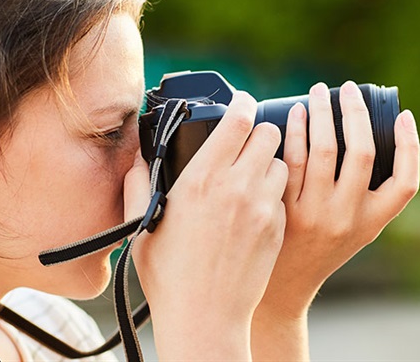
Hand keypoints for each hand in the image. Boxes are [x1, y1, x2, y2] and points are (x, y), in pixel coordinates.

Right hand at [124, 91, 288, 359]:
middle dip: (259, 132)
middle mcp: (236, 187)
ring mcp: (262, 208)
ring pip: (282, 162)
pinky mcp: (277, 228)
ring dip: (269, 163)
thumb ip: (138, 185)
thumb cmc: (169, 276)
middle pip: (269, 133)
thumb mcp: (142, 226)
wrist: (205, 318)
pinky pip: (282, 196)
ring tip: (252, 178)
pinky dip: (272, 194)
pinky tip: (254, 209)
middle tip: (247, 141)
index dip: (241, 104)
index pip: (237, 120)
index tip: (240, 102)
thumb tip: (137, 161)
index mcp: (201, 180)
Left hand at [259, 81, 419, 319]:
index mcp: (373, 222)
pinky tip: (295, 113)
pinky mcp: (284, 208)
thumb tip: (362, 131)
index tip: (404, 115)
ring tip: (321, 91)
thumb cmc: (318, 246)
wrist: (281, 282)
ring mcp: (315, 213)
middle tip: (349, 89)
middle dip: (356, 113)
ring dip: (323, 114)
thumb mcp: (353, 228)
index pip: (406, 183)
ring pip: (324, 151)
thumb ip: (363, 192)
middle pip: (361, 154)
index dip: (410, 146)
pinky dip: (295, 132)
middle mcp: (348, 217)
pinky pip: (292, 161)